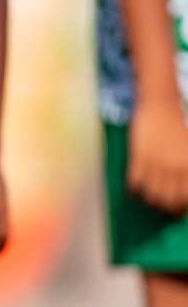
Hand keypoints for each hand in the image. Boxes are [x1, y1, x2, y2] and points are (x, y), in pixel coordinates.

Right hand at [128, 98, 187, 214]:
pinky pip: (134, 183)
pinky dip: (134, 190)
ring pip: (151, 196)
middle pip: (168, 202)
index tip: (175, 210)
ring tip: (147, 198)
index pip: (186, 200)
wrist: (160, 105)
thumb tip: (182, 194)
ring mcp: (155, 163)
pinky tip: (134, 187)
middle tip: (160, 206)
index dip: (180, 210)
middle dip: (164, 209)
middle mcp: (175, 168)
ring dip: (148, 201)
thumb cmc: (178, 127)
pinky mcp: (138, 157)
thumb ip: (186, 171)